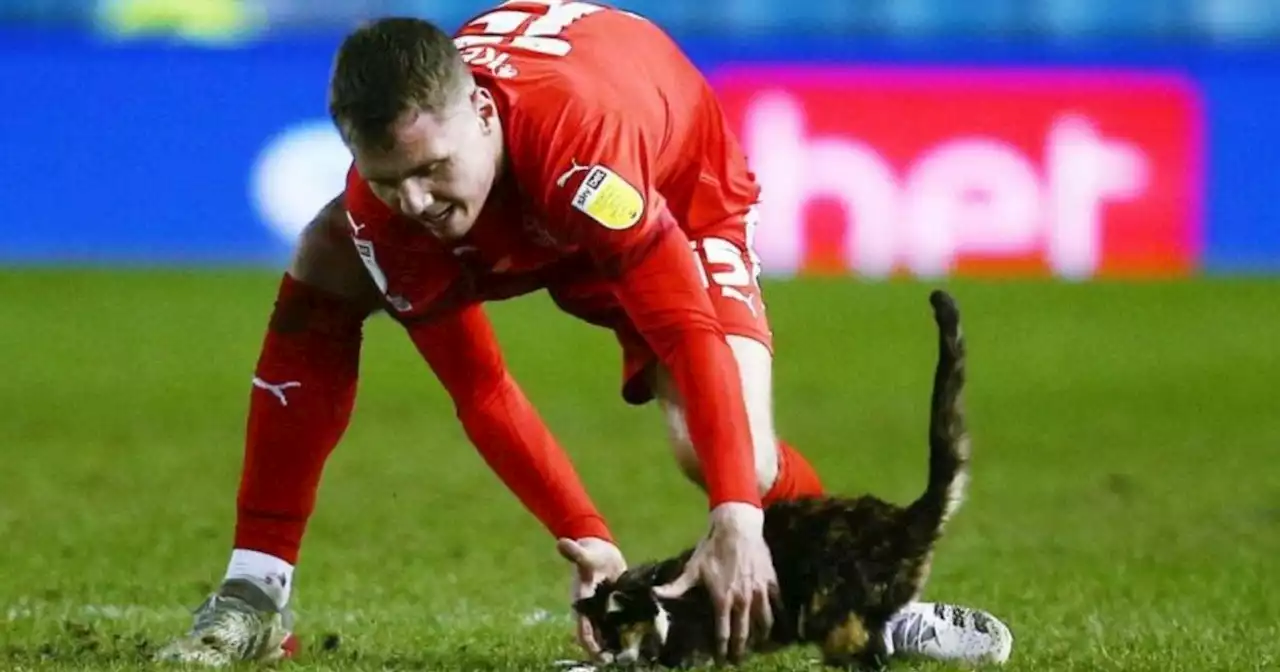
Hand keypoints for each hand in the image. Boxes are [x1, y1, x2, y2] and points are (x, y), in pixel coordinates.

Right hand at [557, 537, 627, 659]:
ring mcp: (603, 607)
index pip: (583, 629)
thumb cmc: (590, 551)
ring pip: (608, 630)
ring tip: (632, 654)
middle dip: (606, 649)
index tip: (601, 657)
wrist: (598, 546)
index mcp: (581, 602)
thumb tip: (561, 542)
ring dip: (617, 642)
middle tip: (621, 660)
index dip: (590, 645)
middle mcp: (591, 608)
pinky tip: (641, 635)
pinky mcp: (615, 603)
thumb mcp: (585, 554)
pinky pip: (620, 620)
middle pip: (596, 635)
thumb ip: (575, 553)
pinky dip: (627, 628)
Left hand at [653, 502, 776, 663]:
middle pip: (744, 632)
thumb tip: (654, 595)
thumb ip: (676, 586)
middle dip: (741, 649)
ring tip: (759, 644)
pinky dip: (777, 615)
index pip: (723, 633)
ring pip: (764, 621)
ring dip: (761, 635)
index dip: (722, 649)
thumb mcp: (693, 568)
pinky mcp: (771, 581)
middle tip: (739, 660)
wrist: (737, 527)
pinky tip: (777, 622)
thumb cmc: (712, 547)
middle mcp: (743, 599)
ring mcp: (759, 591)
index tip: (722, 661)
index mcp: (723, 599)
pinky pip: (777, 604)